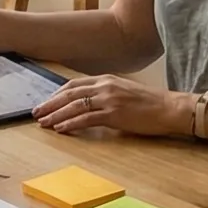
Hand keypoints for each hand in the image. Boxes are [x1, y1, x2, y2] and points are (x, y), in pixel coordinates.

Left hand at [33, 74, 189, 137]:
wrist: (171, 108)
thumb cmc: (151, 103)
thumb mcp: (124, 91)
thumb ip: (106, 93)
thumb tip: (89, 103)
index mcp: (106, 79)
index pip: (74, 85)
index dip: (57, 94)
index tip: (46, 102)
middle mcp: (104, 86)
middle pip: (69, 93)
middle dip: (50, 103)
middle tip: (36, 112)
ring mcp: (109, 99)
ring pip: (74, 106)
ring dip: (55, 114)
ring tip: (43, 122)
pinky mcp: (114, 114)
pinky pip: (86, 119)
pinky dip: (70, 123)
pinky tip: (61, 128)